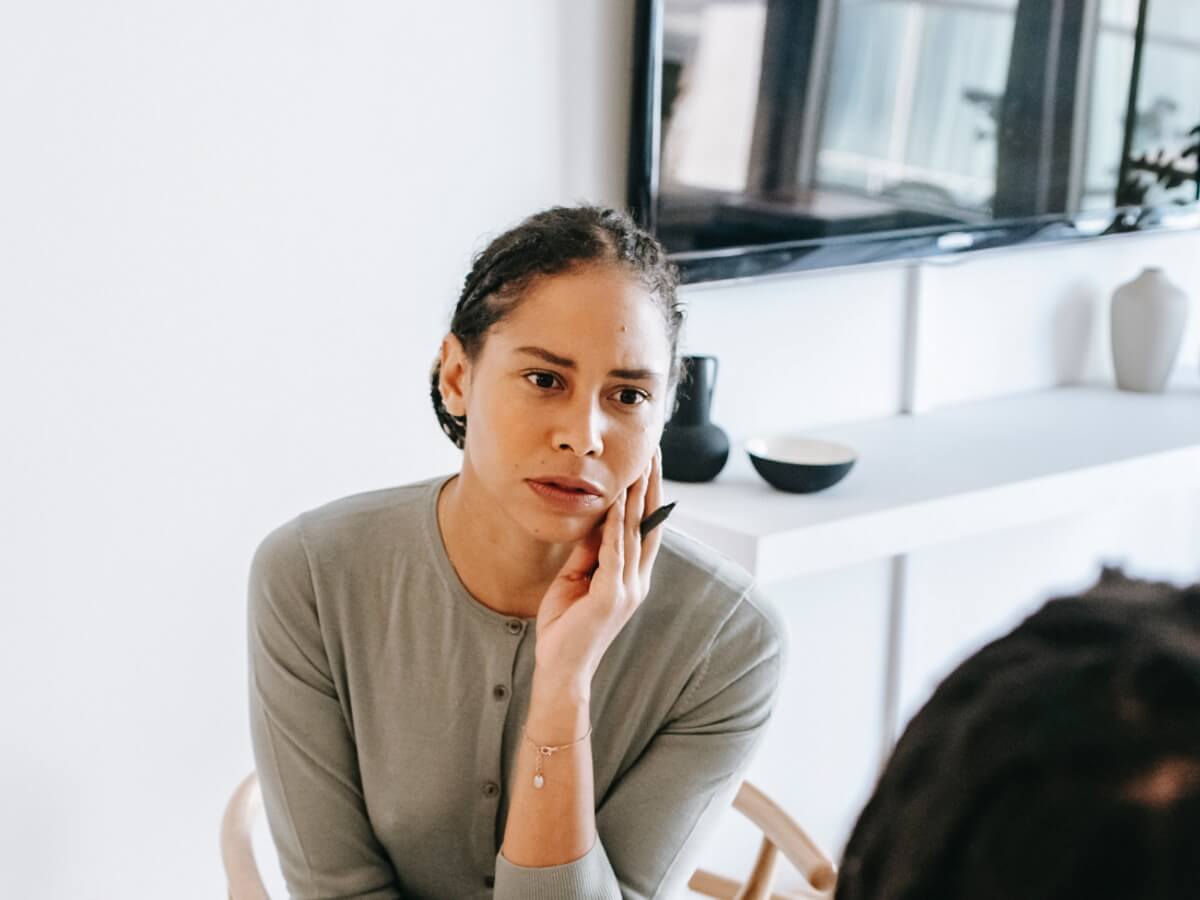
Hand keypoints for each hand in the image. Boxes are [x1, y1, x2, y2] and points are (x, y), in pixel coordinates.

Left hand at [533, 446, 666, 685]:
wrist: (560, 671)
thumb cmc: (565, 628)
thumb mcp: (576, 579)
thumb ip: (589, 552)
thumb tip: (596, 520)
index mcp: (632, 578)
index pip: (647, 528)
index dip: (650, 495)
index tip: (648, 463)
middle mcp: (637, 582)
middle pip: (651, 524)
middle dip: (651, 485)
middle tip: (653, 452)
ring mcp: (627, 590)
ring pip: (637, 533)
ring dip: (637, 496)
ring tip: (639, 465)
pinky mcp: (611, 597)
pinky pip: (615, 553)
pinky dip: (617, 525)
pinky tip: (617, 501)